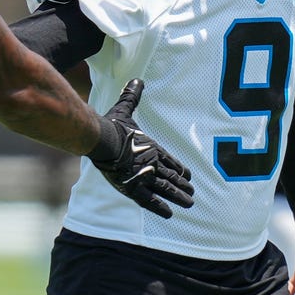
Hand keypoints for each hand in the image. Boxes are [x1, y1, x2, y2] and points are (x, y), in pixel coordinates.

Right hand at [86, 79, 194, 218]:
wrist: (103, 139)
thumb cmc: (113, 125)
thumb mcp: (125, 109)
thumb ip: (132, 97)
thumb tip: (137, 79)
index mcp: (151, 147)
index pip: (170, 161)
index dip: (179, 169)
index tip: (188, 176)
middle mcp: (151, 163)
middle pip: (171, 177)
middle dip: (182, 186)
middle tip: (192, 194)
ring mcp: (144, 176)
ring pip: (166, 189)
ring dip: (178, 197)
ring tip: (190, 204)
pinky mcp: (133, 187)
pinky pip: (149, 201)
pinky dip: (159, 207)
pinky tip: (169, 215)